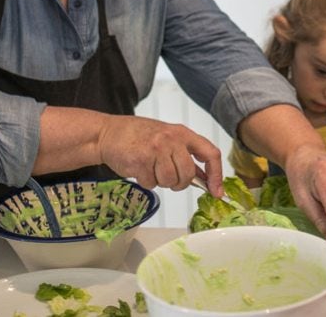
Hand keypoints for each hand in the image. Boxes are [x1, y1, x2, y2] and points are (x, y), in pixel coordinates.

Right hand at [97, 115, 222, 193]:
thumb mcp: (168, 138)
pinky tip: (140, 169)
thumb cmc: (139, 136)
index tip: (217, 191)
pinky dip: (146, 182)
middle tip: (169, 178)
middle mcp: (172, 139)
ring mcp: (156, 150)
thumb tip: (206, 178)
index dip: (216, 175)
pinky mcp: (140, 161)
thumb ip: (187, 155)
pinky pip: (151, 183)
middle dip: (180, 183)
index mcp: (183, 133)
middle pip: (188, 174)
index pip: (211, 154)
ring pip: (170, 181)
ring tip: (151, 169)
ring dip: (161, 182)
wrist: (108, 133)